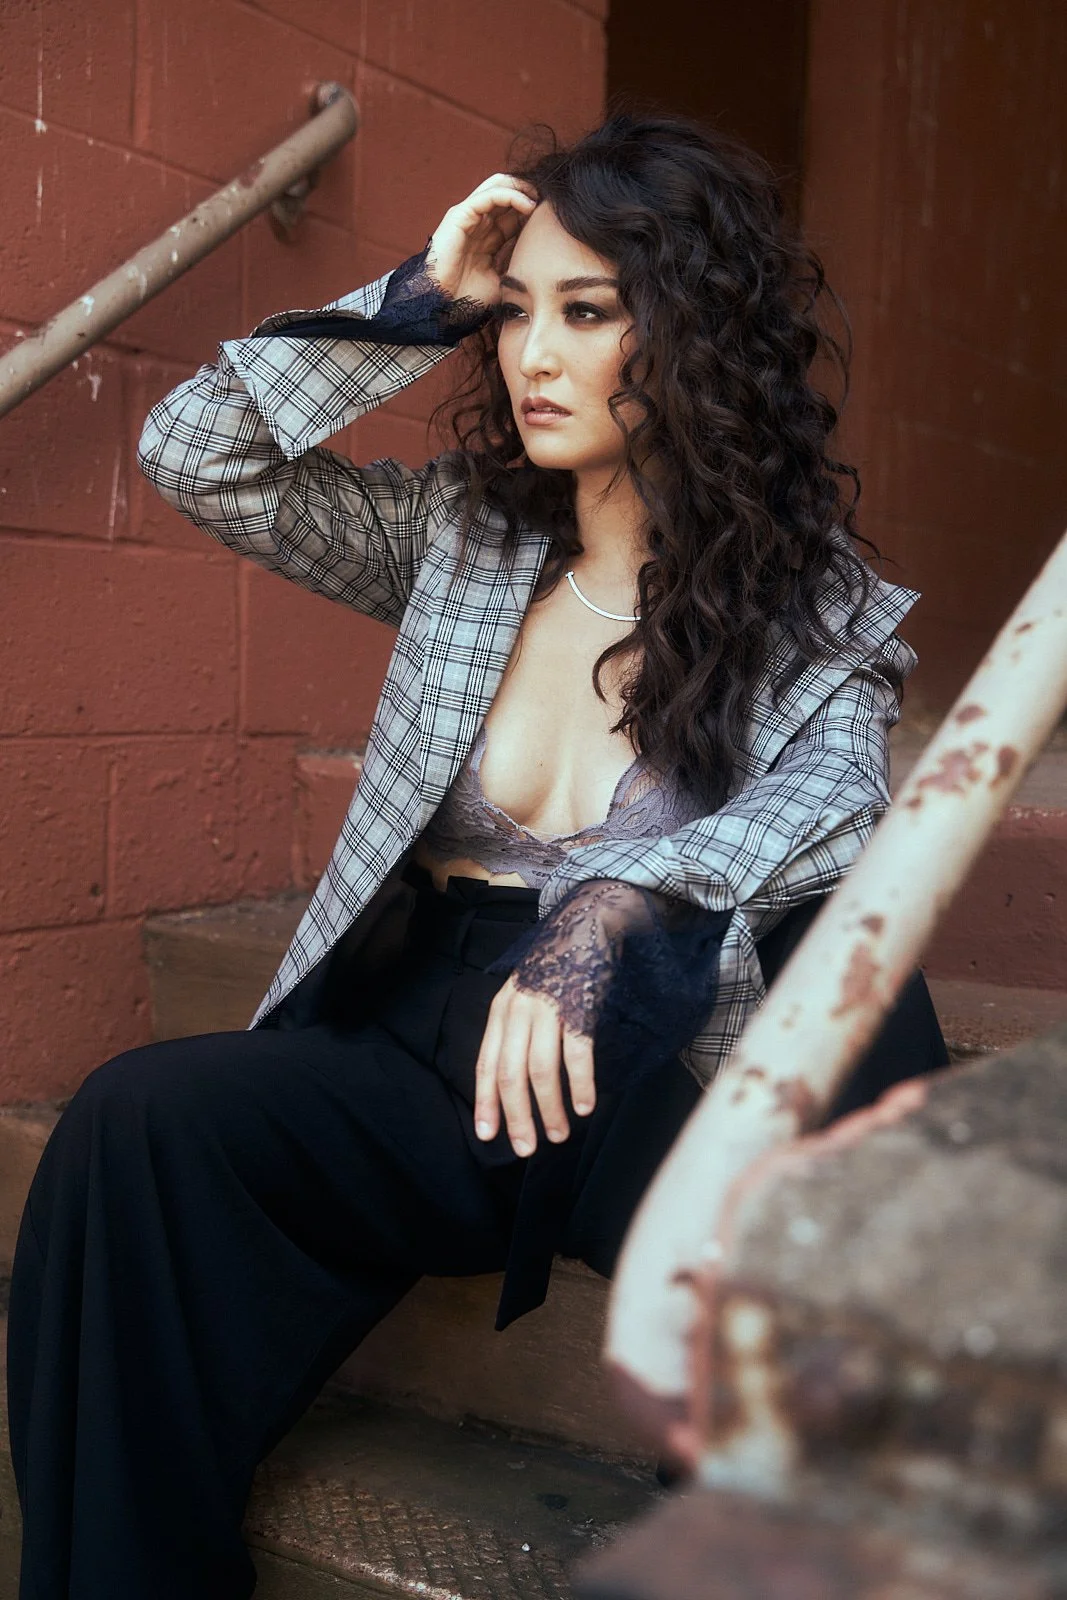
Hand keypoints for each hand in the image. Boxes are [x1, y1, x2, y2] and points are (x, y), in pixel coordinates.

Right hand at [426, 172, 538, 308]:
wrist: (442, 304)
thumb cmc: (468, 297)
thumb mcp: (502, 279)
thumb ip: (516, 264)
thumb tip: (543, 262)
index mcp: (487, 236)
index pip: (513, 212)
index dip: (533, 209)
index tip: (553, 216)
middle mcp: (477, 222)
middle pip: (506, 193)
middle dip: (529, 192)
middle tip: (550, 201)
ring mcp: (467, 216)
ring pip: (498, 186)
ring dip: (522, 188)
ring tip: (539, 198)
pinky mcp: (460, 215)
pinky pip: (489, 195)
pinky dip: (510, 195)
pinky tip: (527, 205)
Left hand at [473, 975, 595, 1156]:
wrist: (586, 923)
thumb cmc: (557, 967)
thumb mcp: (523, 995)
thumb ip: (515, 1030)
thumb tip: (515, 1081)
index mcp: (502, 1010)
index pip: (486, 1064)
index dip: (486, 1102)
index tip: (488, 1134)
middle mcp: (519, 1009)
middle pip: (510, 1073)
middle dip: (518, 1116)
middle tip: (527, 1148)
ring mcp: (548, 1007)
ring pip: (541, 1069)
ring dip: (549, 1108)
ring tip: (560, 1134)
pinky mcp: (579, 1005)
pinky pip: (577, 1053)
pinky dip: (580, 1084)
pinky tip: (586, 1106)